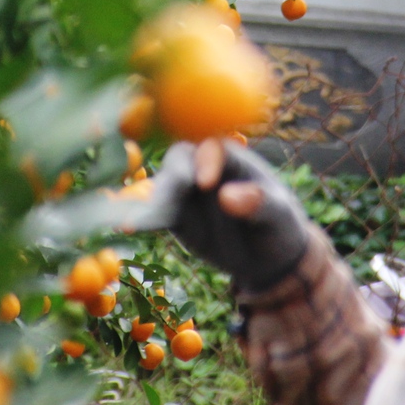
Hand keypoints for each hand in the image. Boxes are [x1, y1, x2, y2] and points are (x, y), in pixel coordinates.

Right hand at [133, 138, 311, 292]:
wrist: (266, 256)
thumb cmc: (278, 224)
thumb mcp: (277, 215)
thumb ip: (256, 203)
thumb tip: (227, 196)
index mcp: (232, 155)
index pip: (214, 148)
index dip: (207, 161)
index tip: (206, 184)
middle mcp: (204, 165)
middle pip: (180, 162)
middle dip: (171, 177)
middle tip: (164, 201)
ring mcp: (186, 189)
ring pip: (164, 189)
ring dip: (148, 203)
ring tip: (130, 222)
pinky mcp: (174, 213)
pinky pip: (156, 215)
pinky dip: (142, 220)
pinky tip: (126, 227)